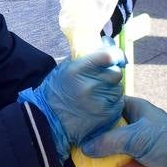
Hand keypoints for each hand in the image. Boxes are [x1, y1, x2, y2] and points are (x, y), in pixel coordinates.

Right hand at [18, 47, 125, 161]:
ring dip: (111, 90)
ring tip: (96, 95)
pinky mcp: (107, 116)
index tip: (115, 57)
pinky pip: (118, 104)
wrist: (48, 122)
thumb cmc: (55, 92)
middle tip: (100, 80)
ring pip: (118, 89)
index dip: (115, 55)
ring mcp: (100, 103)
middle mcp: (90, 86)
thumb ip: (85, 58)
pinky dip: (112, 103)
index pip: (108, 56)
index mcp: (77, 71)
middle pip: (116, 73)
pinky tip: (98, 106)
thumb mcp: (64, 69)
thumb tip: (107, 44)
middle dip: (110, 74)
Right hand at [83, 97, 166, 166]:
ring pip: (118, 163)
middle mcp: (134, 126)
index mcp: (132, 110)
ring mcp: (140, 147)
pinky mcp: (146, 165)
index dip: (89, 128)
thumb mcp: (137, 138)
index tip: (78, 146)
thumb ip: (107, 140)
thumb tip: (84, 148)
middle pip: (106, 143)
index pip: (103, 113)